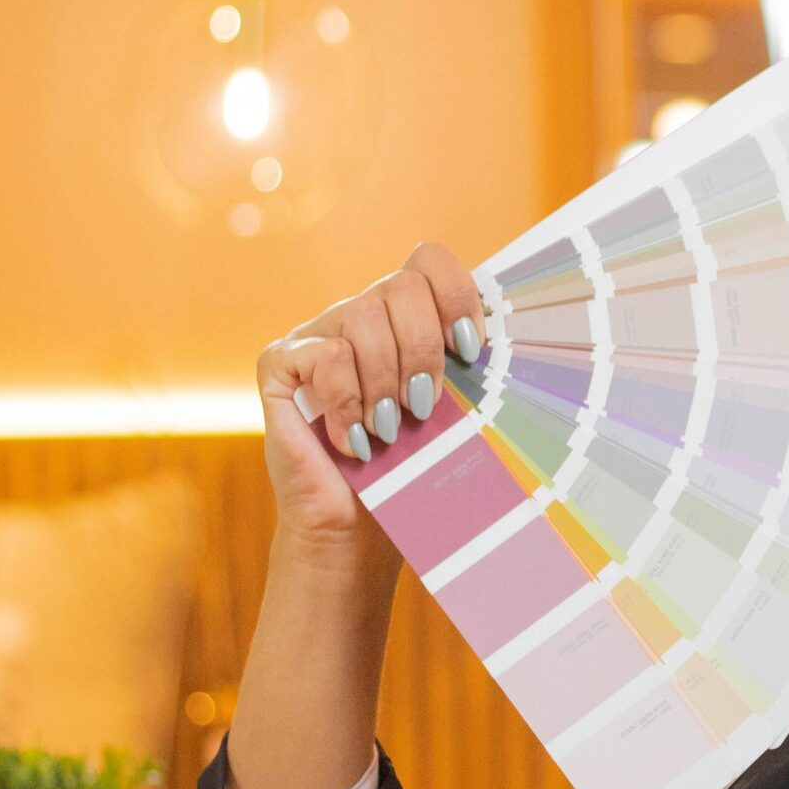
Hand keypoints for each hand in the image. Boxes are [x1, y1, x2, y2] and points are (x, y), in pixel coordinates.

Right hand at [255, 241, 484, 568]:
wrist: (353, 527)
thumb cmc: (408, 467)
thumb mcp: (450, 408)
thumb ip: (465, 364)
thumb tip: (510, 335)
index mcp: (402, 316)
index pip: (429, 261)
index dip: (456, 295)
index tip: (470, 349)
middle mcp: (357, 314)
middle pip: (399, 286)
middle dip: (422, 349)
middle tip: (425, 405)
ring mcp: (314, 333)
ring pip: (360, 316)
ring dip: (384, 381)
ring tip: (389, 429)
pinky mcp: (278, 362)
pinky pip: (323, 354)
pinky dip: (346, 402)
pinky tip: (354, 440)